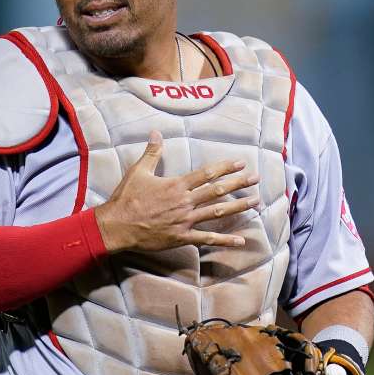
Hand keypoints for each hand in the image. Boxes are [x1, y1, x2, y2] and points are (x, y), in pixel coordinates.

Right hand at [93, 130, 260, 252]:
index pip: (206, 174)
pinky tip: (240, 241)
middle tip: (256, 179)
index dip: (225, 168)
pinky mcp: (181, 237)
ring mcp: (185, 220)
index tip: (241, 164)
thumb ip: (152, 152)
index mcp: (176, 185)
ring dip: (238, 206)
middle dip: (239, 184)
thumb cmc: (126, 198)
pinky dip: (224, 240)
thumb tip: (156, 133)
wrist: (117, 226)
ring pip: (217, 212)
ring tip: (256, 202)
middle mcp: (185, 202)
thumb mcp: (138, 171)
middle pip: (217, 191)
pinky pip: (207, 239)